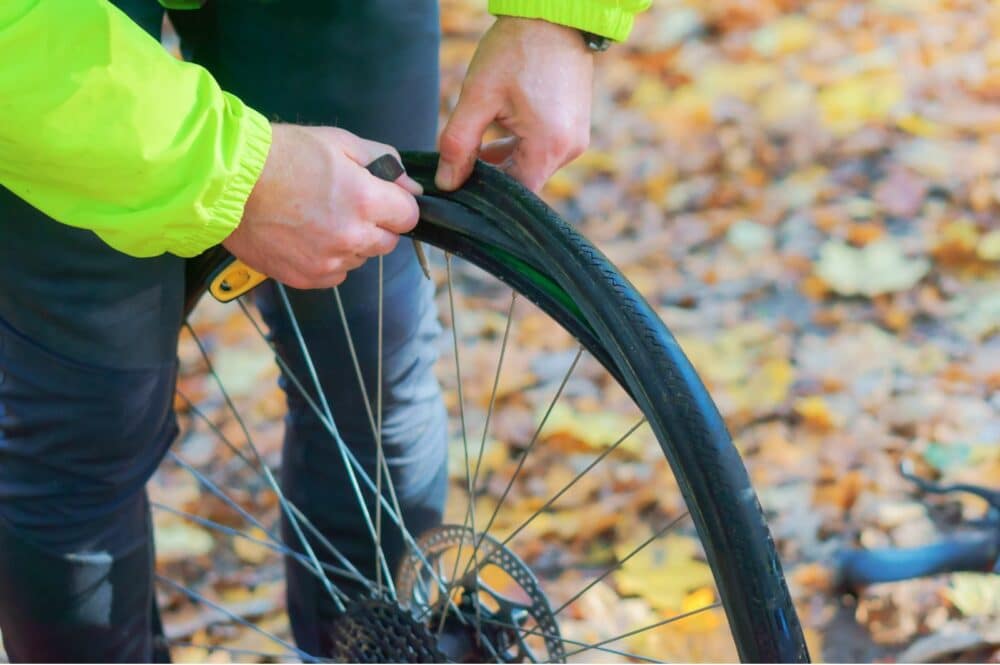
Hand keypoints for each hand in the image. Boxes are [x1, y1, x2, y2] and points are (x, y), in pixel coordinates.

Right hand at [223, 124, 420, 288]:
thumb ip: (384, 163)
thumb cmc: (281, 155)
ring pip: (360, 258)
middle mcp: (351, 237)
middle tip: (344, 203)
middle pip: (388, 242)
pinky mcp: (306, 277)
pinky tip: (305, 235)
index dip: (397, 205)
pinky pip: (334, 273)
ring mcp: (328, 261)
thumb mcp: (339, 142)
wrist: (227, 182)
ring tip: (317, 217)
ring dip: (350, 242)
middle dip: (376, 224)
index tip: (381, 197)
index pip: (409, 216)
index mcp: (365, 200)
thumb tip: (411, 187)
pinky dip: (327, 258)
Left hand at [436, 16, 593, 192]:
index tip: (461, 183)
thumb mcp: (477, 97)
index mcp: (549, 146)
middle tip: (462, 158)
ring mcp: (576, 138)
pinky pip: (544, 149)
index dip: (487, 194)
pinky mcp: (575, 126)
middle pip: (524, 181)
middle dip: (493, 173)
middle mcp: (569, 149)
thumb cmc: (516, 50)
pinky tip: (500, 127)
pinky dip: (520, 146)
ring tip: (478, 137)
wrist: (554, 14)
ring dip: (504, 158)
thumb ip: (458, 145)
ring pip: (532, 165)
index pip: (516, 194)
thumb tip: (447, 183)